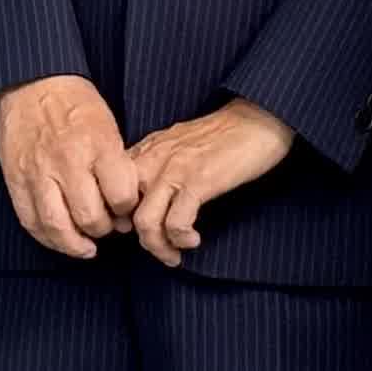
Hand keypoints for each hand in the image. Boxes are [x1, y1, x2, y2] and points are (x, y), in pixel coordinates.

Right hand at [0, 75, 138, 259]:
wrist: (32, 83)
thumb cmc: (76, 103)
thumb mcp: (109, 125)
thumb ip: (117, 164)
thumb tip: (123, 204)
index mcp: (98, 145)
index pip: (121, 195)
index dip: (128, 209)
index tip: (126, 210)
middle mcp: (68, 162)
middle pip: (90, 217)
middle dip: (104, 230)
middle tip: (109, 228)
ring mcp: (38, 173)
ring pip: (58, 226)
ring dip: (76, 245)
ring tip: (87, 248)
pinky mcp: (16, 180)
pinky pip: (30, 221)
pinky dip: (47, 238)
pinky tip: (60, 240)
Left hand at [125, 99, 293, 266]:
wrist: (260, 117)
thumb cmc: (225, 134)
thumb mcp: (179, 143)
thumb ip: (158, 164)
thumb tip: (146, 198)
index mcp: (148, 149)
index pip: (111, 189)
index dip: (121, 218)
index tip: (144, 229)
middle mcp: (154, 157)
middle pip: (121, 209)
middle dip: (136, 236)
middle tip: (159, 248)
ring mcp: (175, 169)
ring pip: (144, 222)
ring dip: (158, 247)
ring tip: (176, 253)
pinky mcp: (199, 180)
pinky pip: (175, 222)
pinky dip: (181, 239)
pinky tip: (193, 239)